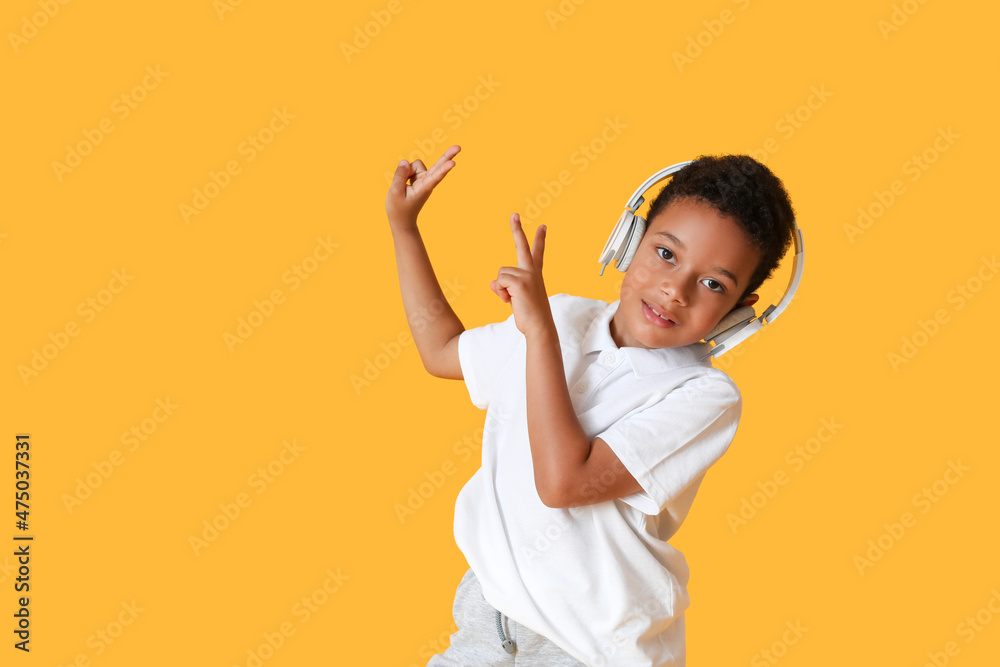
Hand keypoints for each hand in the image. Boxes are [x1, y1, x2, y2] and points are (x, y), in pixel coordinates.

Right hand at [385, 145, 460, 231]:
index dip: (443, 169)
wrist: (401, 219)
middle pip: (438, 166)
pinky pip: (410, 168)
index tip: (453, 163)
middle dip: (448, 156)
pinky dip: (405, 173)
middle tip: (458, 147)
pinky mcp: (420, 178)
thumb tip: (405, 161)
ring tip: (403, 186)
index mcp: (424, 188)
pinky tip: (405, 184)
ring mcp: (424, 179)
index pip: (436, 177)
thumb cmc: (398, 209)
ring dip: (407, 171)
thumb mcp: (395, 192)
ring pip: (415, 165)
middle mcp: (427, 182)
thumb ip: (400, 176)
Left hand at [491, 213, 555, 338]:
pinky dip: (501, 292)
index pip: (537, 253)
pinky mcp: (520, 282)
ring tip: (512, 300)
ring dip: (502, 289)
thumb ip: (505, 287)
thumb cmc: (529, 314)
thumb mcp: (515, 298)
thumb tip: (493, 283)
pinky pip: (500, 281)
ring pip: (501, 274)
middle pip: (522, 246)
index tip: (543, 226)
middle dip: (517, 229)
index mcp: (535, 274)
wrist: (539, 327)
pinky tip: (509, 301)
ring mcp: (528, 275)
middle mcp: (533, 271)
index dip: (540, 239)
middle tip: (514, 215)